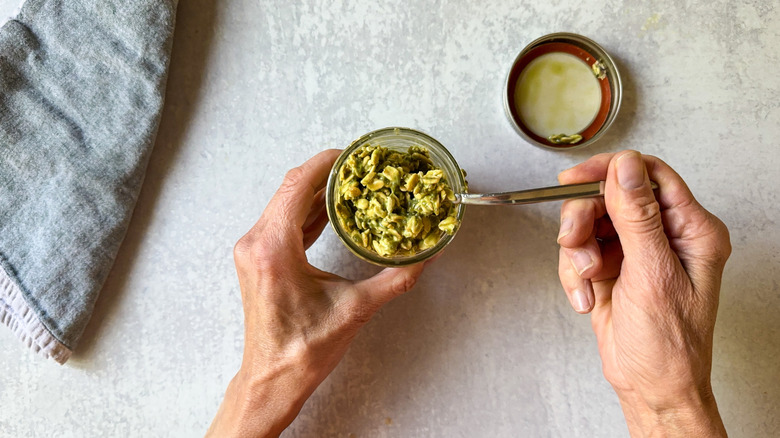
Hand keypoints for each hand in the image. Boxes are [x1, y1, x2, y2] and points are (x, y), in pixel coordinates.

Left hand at [207, 149, 429, 436]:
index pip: (297, 185)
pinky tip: (334, 209)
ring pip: (286, 203)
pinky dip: (308, 210)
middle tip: (360, 166)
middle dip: (326, 173)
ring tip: (352, 183)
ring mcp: (254, 250)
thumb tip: (426, 256)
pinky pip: (283, 221)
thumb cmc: (303, 351)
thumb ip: (396, 279)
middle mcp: (257, 242)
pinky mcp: (259, 258)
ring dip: (317, 191)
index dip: (326, 163)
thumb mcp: (356, 310)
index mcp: (274, 248)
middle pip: (291, 189)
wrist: (272, 379)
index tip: (353, 153)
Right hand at [556, 151, 730, 436]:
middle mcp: (665, 235)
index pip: (650, 175)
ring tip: (585, 279)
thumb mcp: (653, 276)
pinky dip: (573, 274)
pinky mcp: (611, 267)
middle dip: (585, 220)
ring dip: (577, 252)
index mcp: (692, 230)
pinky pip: (578, 252)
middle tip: (573, 240)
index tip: (576, 179)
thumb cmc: (668, 345)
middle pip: (610, 198)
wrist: (650, 387)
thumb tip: (627, 168)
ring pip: (588, 224)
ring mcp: (636, 251)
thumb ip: (638, 218)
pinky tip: (585, 297)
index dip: (611, 170)